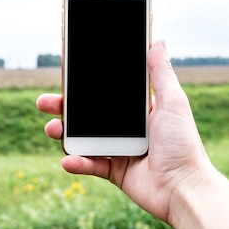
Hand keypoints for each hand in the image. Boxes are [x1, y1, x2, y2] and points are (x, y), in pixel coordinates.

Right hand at [36, 40, 211, 223]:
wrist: (184, 188)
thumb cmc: (183, 144)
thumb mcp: (173, 103)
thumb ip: (161, 73)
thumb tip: (159, 40)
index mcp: (138, 110)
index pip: (106, 93)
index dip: (85, 86)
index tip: (67, 76)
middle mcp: (126, 128)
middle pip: (88, 114)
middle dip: (64, 108)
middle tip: (44, 102)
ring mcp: (118, 149)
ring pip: (83, 138)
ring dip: (63, 133)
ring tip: (52, 129)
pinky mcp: (114, 171)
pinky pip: (90, 164)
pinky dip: (77, 162)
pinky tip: (67, 160)